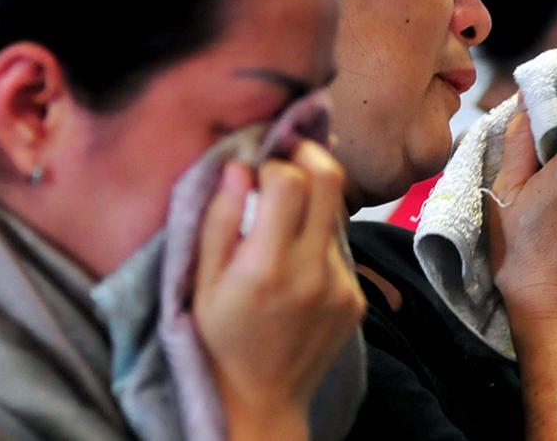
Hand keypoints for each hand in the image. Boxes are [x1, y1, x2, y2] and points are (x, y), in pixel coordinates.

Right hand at [193, 141, 365, 438]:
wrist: (259, 402)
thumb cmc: (218, 340)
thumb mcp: (200, 283)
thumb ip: (219, 220)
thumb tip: (237, 166)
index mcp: (267, 267)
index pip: (290, 181)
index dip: (272, 163)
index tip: (256, 168)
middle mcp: (313, 272)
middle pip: (330, 179)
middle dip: (309, 154)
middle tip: (287, 154)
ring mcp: (341, 285)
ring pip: (337, 212)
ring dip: (313, 201)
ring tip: (282, 219)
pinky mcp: (357, 298)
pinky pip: (340, 247)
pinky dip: (318, 239)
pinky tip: (295, 264)